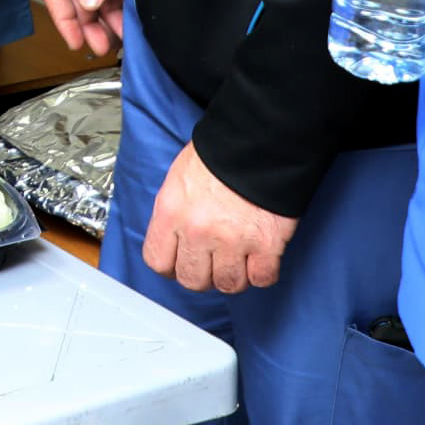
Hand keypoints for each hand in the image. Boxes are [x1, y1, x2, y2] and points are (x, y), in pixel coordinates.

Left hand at [142, 140, 297, 293]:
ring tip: (239, 259)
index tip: (181, 263)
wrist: (262, 139)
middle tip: (213, 261)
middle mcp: (197, 230)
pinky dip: (263, 272)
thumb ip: (173, 211)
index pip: (157, 261)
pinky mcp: (266, 244)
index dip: (171, 266)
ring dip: (234, 275)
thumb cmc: (222, 152)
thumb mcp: (180, 176)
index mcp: (171, 211)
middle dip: (203, 274)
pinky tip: (261, 258)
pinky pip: (261, 278)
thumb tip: (173, 237)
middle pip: (193, 280)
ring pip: (228, 284)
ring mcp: (232, 240)